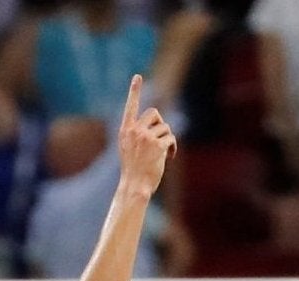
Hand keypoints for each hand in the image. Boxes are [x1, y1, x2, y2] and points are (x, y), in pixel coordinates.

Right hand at [114, 76, 177, 195]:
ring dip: (168, 138)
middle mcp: (134, 130)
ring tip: (164, 152)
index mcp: (125, 129)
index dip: (134, 90)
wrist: (135, 185)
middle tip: (161, 139)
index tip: (137, 77)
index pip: (130, 106)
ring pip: (165, 127)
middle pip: (154, 113)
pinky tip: (169, 157)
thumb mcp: (129, 148)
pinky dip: (173, 148)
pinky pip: (171, 138)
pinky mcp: (157, 145)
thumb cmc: (134, 169)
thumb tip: (159, 125)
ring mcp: (146, 137)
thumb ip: (138, 134)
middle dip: (161, 125)